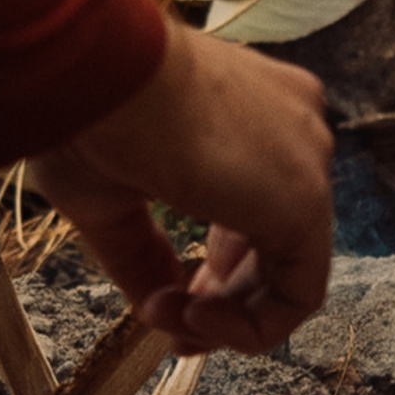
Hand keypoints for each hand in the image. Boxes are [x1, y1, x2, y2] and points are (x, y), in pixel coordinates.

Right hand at [29, 14, 332, 357]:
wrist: (93, 68)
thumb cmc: (86, 112)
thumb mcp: (111, 194)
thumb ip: (146, 252)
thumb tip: (162, 305)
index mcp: (255, 107)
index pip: (256, 203)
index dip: (217, 266)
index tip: (168, 296)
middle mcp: (295, 125)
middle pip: (277, 238)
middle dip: (225, 297)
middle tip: (173, 321)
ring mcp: (308, 159)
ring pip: (292, 269)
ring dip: (231, 316)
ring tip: (173, 320)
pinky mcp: (305, 200)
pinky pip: (300, 292)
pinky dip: (250, 326)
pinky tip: (191, 316)